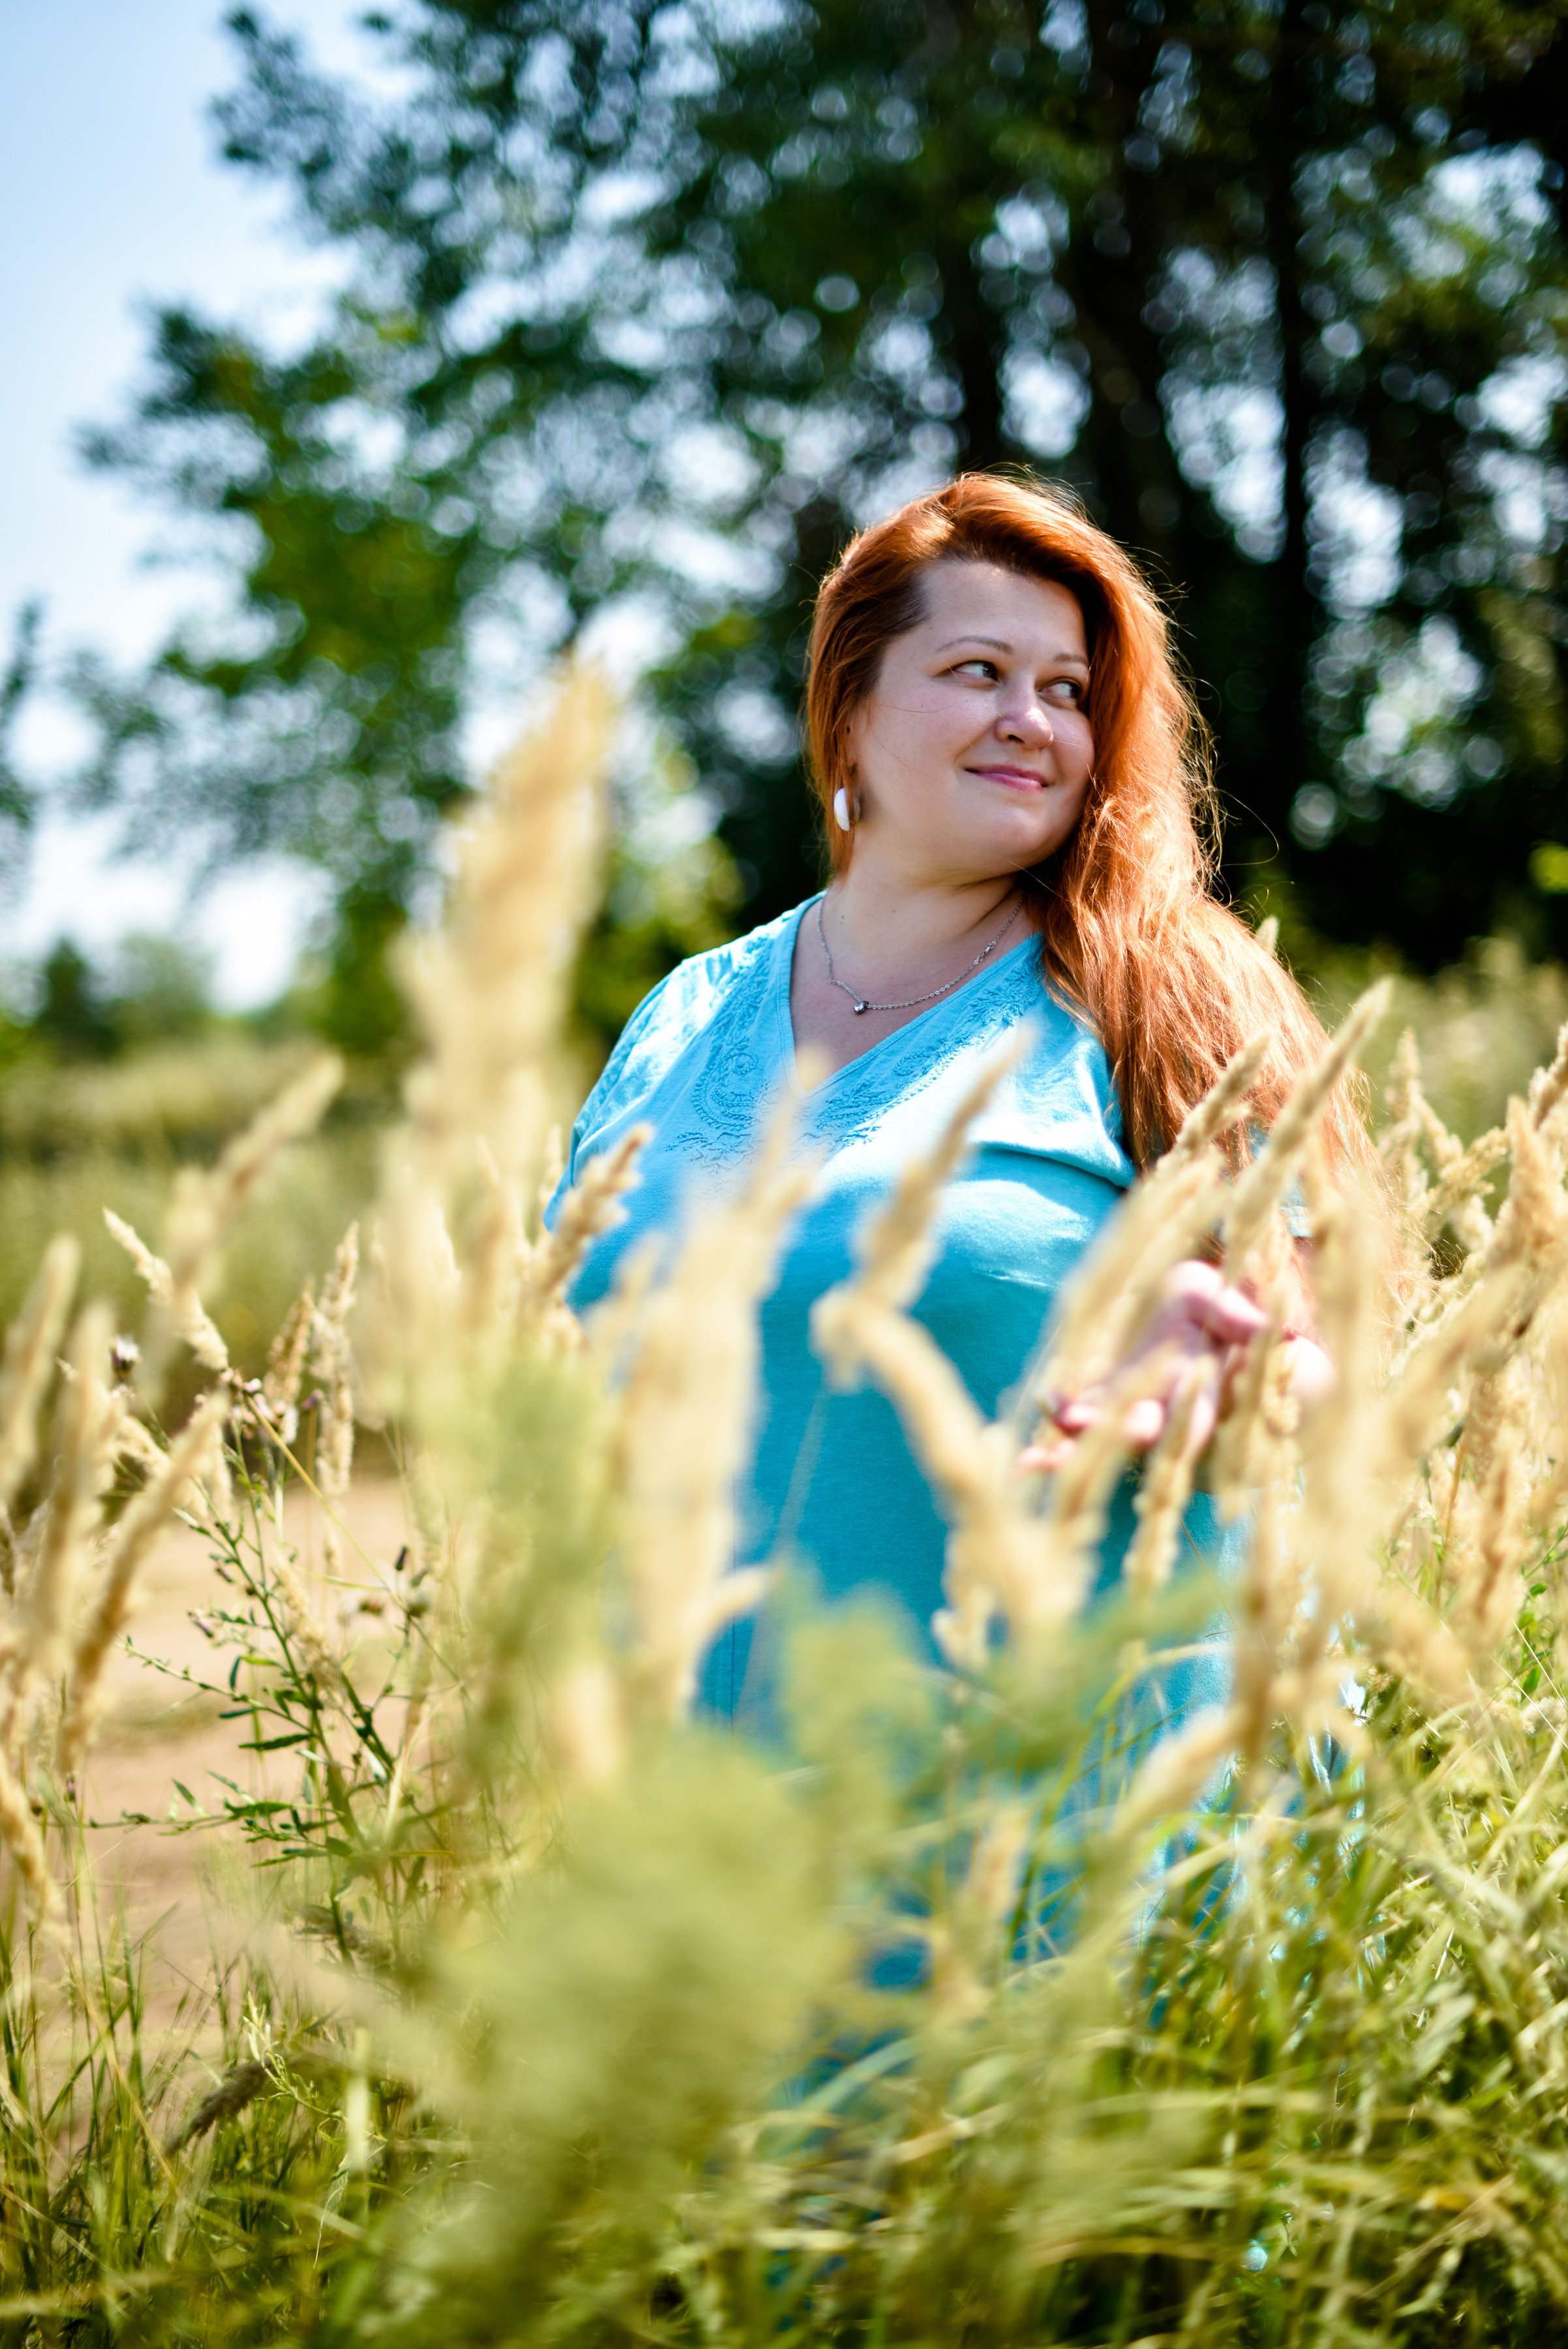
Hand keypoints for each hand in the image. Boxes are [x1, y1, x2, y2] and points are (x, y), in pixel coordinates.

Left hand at [1018, 1258, 1331, 1474]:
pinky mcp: (1096, 1397)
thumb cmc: (1208, 1304)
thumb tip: (1278, 1332)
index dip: (1172, 1427)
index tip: (1151, 1423)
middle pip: (1134, 1438)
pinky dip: (1051, 1425)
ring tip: (1030, 1464)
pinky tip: (1022, 1437)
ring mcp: (1124, 1408)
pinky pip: (1070, 1420)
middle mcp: (1159, 1412)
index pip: (1189, 1421)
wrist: (1182, 1308)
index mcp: (1195, 1395)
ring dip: (1065, 1452)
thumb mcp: (1221, 1300)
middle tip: (1078, 1439)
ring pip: (1096, 1439)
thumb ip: (1238, 1317)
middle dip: (1105, 1441)